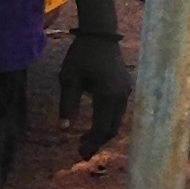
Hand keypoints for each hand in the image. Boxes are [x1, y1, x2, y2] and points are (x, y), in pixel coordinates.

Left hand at [56, 29, 132, 153]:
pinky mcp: (125, 86)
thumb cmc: (81, 54)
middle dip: (97, 141)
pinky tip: (94, 122)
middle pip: (111, 128)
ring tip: (85, 139)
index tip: (80, 155)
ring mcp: (126, 91)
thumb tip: (64, 129)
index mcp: (108, 96)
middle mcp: (121, 96)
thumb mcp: (69, 78)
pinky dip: (107, 120)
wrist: (100, 33)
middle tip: (81, 151)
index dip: (91, 143)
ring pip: (116, 120)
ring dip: (102, 131)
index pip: (101, 128)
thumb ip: (67, 104)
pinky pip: (118, 110)